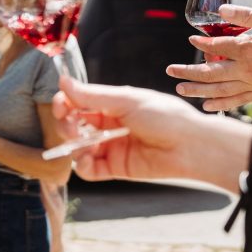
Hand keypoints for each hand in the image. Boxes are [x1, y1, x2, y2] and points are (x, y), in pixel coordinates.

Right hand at [51, 76, 207, 181]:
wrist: (191, 146)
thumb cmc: (165, 116)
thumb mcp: (127, 100)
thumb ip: (93, 95)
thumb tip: (62, 81)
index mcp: (113, 104)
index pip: (79, 102)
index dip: (65, 103)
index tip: (60, 105)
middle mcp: (110, 125)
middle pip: (74, 125)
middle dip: (66, 124)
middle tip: (69, 126)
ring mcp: (112, 147)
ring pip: (79, 147)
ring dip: (72, 145)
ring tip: (80, 144)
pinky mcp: (117, 168)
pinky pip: (90, 170)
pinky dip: (83, 166)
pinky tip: (86, 160)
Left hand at [167, 5, 251, 111]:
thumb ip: (248, 14)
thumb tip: (221, 9)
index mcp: (251, 50)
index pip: (218, 47)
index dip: (202, 44)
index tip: (191, 39)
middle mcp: (250, 71)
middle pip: (212, 73)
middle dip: (189, 72)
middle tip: (169, 70)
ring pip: (221, 90)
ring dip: (199, 90)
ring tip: (180, 89)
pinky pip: (239, 101)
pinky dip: (221, 105)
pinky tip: (207, 106)